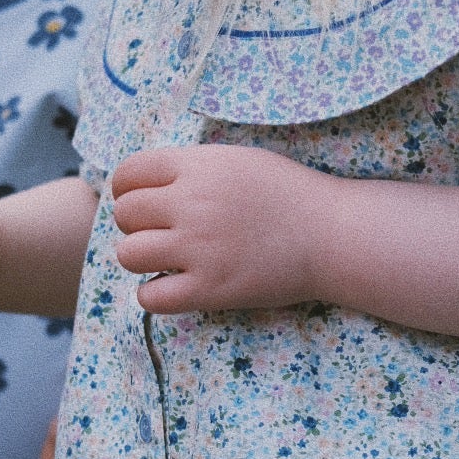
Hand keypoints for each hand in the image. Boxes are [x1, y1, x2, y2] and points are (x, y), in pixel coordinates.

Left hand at [111, 144, 336, 314]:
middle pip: (125, 213)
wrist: (333, 235)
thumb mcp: (239, 161)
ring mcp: (200, 248)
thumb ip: (194, 168)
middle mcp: (192, 204)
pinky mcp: (211, 289)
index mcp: (198, 167)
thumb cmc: (291, 196)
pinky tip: (171, 288)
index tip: (142, 203)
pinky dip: (152, 295)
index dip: (127, 189)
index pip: (129, 173)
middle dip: (136, 225)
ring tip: (165, 262)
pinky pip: (150, 297)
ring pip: (129, 254)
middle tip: (160, 234)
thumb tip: (149, 184)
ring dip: (140, 259)